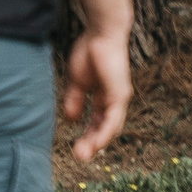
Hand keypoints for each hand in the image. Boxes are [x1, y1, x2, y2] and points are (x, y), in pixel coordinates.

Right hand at [63, 0, 133, 160]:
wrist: (100, 33)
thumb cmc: (90, 52)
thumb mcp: (77, 81)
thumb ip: (74, 100)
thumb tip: (71, 120)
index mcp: (103, 97)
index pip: (96, 122)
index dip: (87, 135)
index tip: (75, 148)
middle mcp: (113, 100)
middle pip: (103, 128)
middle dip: (91, 144)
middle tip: (78, 157)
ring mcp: (118, 98)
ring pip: (110, 127)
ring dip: (96, 142)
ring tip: (83, 155)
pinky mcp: (120, 94)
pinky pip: (113, 118)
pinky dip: (105, 131)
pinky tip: (96, 143)